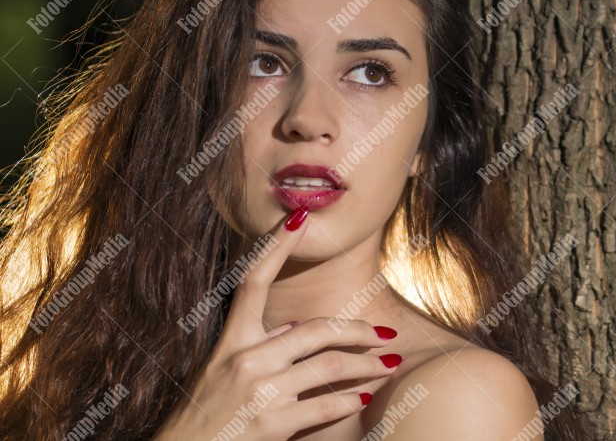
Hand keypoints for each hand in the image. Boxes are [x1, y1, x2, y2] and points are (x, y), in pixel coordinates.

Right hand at [154, 207, 399, 439]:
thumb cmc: (203, 412)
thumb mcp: (221, 369)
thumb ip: (259, 346)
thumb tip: (296, 329)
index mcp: (231, 339)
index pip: (253, 280)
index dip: (275, 245)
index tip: (299, 217)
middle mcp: (246, 358)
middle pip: (317, 328)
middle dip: (359, 329)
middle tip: (386, 333)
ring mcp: (260, 391)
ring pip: (331, 364)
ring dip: (368, 365)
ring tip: (390, 364)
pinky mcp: (271, 424)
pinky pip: (324, 404)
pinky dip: (350, 400)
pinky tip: (364, 398)